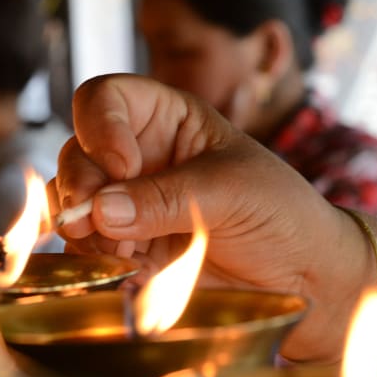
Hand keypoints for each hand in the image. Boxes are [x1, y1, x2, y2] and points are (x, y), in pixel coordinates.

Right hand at [50, 74, 364, 360]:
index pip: (105, 99)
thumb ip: (165, 198)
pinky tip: (123, 271)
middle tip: (100, 223)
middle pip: (78, 154)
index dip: (100, 126)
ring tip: (122, 252)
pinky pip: (86, 250)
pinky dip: (91, 260)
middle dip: (82, 187)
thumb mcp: (231, 191)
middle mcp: (139, 155)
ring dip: (83, 228)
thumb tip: (98, 211)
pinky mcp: (129, 251)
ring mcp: (129, 205)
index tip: (121, 166)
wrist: (304, 278)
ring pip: (72, 203)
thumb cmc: (281, 213)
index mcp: (168, 119)